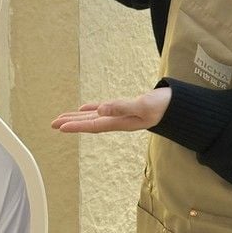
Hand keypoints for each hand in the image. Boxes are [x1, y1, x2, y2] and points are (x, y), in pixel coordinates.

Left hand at [51, 88, 171, 132]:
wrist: (178, 107)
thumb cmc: (163, 106)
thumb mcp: (143, 106)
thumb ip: (122, 107)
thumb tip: (100, 110)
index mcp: (120, 122)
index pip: (93, 125)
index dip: (76, 125)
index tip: (59, 127)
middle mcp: (118, 120)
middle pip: (90, 123)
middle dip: (72, 123)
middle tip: (53, 124)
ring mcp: (122, 115)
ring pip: (95, 117)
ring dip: (79, 118)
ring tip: (63, 118)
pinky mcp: (126, 108)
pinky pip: (105, 110)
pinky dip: (93, 109)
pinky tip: (86, 108)